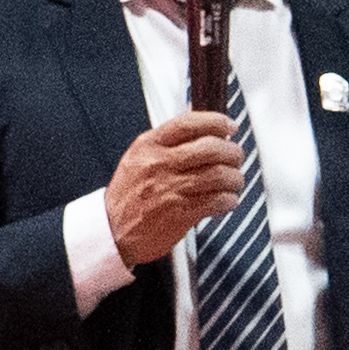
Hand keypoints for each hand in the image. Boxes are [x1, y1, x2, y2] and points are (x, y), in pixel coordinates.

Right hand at [101, 111, 249, 264]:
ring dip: (235, 178)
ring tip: (235, 181)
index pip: (189, 123)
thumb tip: (197, 120)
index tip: (230, 126)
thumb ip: (167, 139)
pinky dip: (229, 199)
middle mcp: (159, 164)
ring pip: (218, 175)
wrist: (112, 230)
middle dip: (232, 152)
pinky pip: (216, 201)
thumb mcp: (140, 157)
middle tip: (236, 158)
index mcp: (149, 145)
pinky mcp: (179, 213)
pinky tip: (228, 200)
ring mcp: (169, 189)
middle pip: (211, 148)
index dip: (216, 121)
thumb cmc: (128, 195)